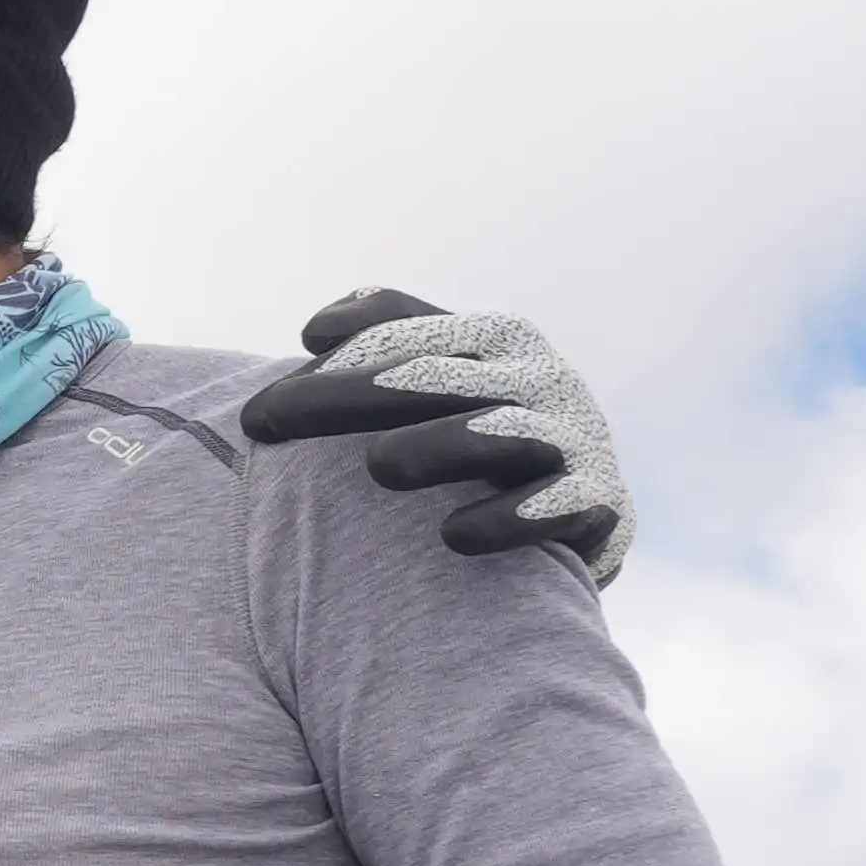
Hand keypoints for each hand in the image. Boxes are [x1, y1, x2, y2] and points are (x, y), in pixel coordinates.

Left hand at [236, 289, 634, 585]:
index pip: (406, 329)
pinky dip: (510, 518)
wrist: (589, 506)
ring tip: (378, 466)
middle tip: (267, 421)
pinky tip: (454, 535)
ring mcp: (573, 436)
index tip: (272, 386)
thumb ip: (393, 344)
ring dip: (442, 445)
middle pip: (435, 375)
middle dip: (348, 395)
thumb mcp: (452, 377)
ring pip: (503, 431)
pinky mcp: (598, 501)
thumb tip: (316, 331)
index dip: (344, 348)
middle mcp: (537, 376)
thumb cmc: (491, 434)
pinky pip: (559, 505)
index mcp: (493, 339)